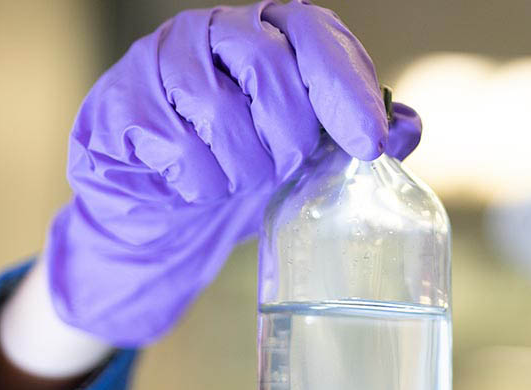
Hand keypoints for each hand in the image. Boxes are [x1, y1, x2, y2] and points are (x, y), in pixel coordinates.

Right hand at [43, 1, 421, 346]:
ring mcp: (162, 62)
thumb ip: (358, 136)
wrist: (166, 216)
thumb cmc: (245, 171)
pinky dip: (200, 184)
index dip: (346, 86)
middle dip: (289, 136)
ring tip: (237, 180)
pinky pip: (178, 148)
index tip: (370, 143)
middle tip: (286, 167)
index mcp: (269, 34)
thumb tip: (407, 128)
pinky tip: (196, 186)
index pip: (315, 33)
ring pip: (220, 111)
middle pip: (269, 68)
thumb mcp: (312, 157)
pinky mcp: (123, 104)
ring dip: (242, 167)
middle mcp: (214, 33)